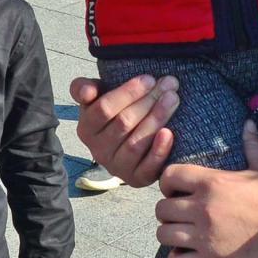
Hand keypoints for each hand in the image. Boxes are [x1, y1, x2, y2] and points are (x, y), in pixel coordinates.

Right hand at [71, 74, 178, 188]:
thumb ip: (84, 88)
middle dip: (149, 101)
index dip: (128, 93)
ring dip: (156, 119)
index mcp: (86, 128)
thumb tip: (87, 92)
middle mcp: (98, 150)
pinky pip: (147, 167)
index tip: (150, 78)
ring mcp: (117, 167)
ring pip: (136, 143)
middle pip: (124, 123)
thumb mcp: (95, 98)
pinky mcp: (135, 179)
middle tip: (170, 85)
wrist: (126, 143)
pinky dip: (159, 151)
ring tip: (173, 100)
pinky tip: (169, 133)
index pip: (104, 109)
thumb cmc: (113, 113)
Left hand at [155, 120, 257, 257]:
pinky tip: (190, 255)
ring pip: (163, 235)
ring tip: (185, 235)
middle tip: (183, 215)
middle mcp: (203, 208)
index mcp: (213, 182)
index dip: (169, 182)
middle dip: (169, 210)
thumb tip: (249, 123)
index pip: (168, 175)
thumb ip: (252, 146)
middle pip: (161, 208)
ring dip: (171, 234)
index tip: (179, 190)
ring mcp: (206, 237)